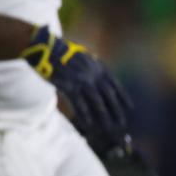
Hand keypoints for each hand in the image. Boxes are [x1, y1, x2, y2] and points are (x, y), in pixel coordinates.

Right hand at [23, 26, 130, 148]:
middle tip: (122, 123)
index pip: (115, 83)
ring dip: (103, 116)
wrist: (45, 48)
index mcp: (97, 65)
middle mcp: (93, 73)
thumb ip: (92, 66)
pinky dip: (85, 114)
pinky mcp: (69, 86)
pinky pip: (79, 103)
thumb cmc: (61, 52)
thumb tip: (98, 76)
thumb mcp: (82, 56)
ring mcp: (81, 80)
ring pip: (96, 102)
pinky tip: (89, 123)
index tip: (130, 107)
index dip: (123, 96)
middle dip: (116, 110)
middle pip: (108, 95)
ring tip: (108, 128)